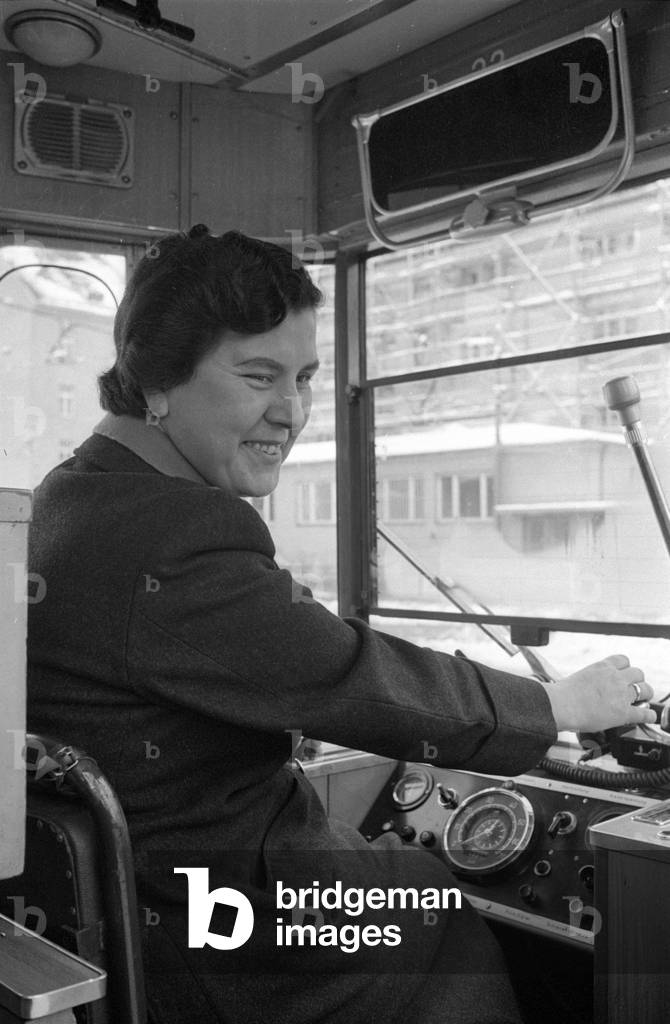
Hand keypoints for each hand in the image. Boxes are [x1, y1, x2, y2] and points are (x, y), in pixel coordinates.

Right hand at [540, 655, 655, 732]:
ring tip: (641, 701)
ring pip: (645, 689)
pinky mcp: (623, 713)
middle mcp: (615, 678)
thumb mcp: (580, 676)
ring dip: (645, 694)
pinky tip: (648, 717)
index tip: (624, 674)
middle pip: (638, 673)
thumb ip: (593, 679)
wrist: (562, 705)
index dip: (626, 668)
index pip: (623, 660)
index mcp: (603, 667)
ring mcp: (621, 695)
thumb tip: (592, 687)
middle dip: (637, 681)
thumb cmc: (564, 694)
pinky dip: (649, 716)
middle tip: (633, 689)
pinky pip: (644, 713)